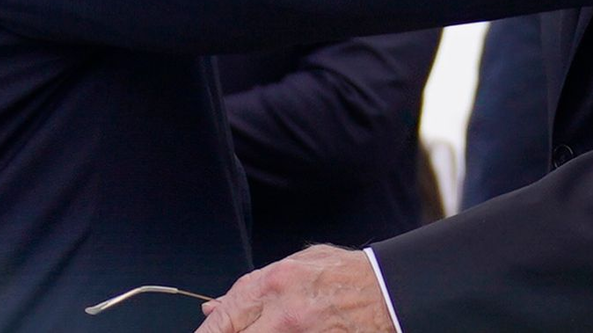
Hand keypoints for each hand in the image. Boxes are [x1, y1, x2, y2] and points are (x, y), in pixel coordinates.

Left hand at [195, 246, 394, 332]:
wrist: (387, 292)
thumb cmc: (344, 275)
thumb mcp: (299, 265)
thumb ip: (257, 285)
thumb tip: (215, 307)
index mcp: (275, 282)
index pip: (224, 316)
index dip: (210, 330)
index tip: (205, 332)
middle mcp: (282, 312)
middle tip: (223, 332)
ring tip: (260, 328)